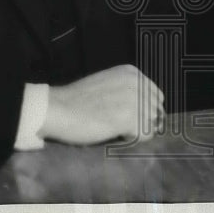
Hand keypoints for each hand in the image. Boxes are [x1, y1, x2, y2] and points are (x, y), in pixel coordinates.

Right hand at [39, 64, 163, 144]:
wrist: (57, 108)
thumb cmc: (77, 100)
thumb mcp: (107, 83)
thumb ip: (127, 90)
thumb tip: (146, 108)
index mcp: (132, 72)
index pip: (156, 95)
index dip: (146, 110)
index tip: (130, 119)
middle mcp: (137, 82)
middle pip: (156, 109)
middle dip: (144, 121)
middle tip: (123, 128)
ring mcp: (134, 99)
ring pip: (152, 123)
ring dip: (137, 131)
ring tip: (116, 130)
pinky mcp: (129, 117)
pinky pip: (145, 135)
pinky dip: (132, 140)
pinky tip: (115, 134)